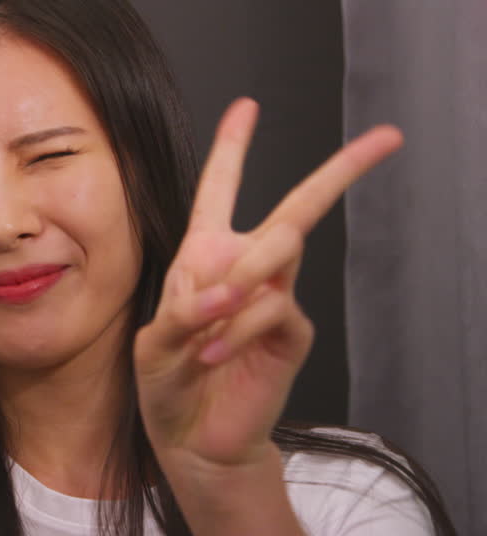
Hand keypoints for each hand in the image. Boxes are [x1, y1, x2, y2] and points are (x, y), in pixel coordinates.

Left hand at [134, 99, 401, 472]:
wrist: (192, 438)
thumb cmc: (169, 382)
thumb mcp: (156, 339)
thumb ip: (186, 308)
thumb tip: (233, 291)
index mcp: (206, 255)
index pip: (220, 190)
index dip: (233, 147)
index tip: (247, 105)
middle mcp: (247, 267)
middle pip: (299, 206)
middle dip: (342, 170)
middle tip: (386, 139)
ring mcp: (277, 298)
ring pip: (279, 250)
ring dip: (236, 285)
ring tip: (205, 333)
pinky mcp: (293, 333)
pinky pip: (273, 307)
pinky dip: (238, 329)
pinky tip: (215, 355)